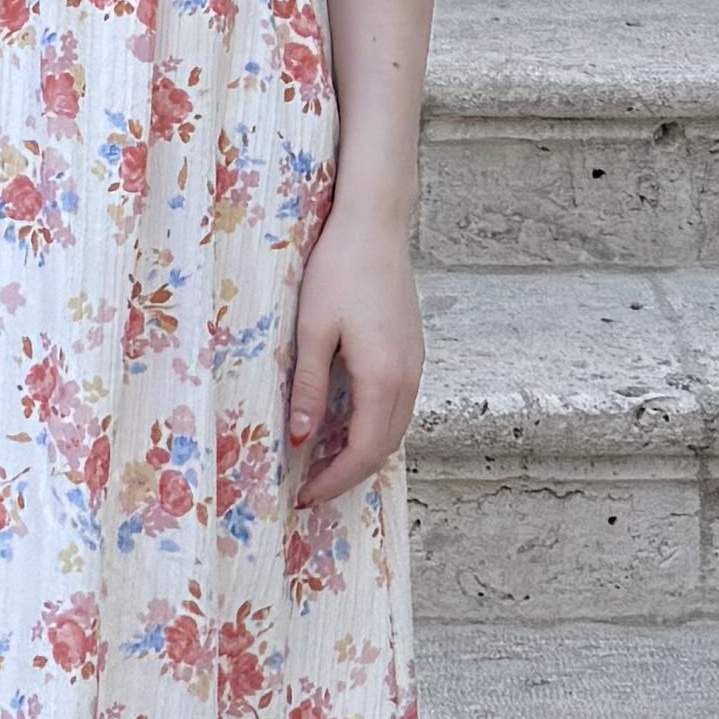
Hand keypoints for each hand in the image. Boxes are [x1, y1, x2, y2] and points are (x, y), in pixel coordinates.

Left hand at [286, 196, 420, 512]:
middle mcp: (408, 376)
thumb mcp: (313, 329)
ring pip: (395, 427)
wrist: (375, 223)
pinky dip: (374, 425)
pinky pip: (397, 405)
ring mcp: (415, 363)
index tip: (304, 495)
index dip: (335, 480)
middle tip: (310, 485)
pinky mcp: (412, 349)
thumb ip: (311, 388)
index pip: (364, 451)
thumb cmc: (338, 268)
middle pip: (384, 447)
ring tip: (323, 459)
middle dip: (349, 474)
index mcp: (384, 377)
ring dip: (363, 450)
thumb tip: (302, 440)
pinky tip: (345, 421)